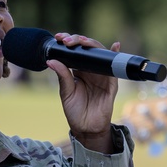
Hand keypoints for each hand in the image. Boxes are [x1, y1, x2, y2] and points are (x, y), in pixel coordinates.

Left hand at [49, 32, 118, 152]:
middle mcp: (91, 70)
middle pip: (87, 48)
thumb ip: (62, 76)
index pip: (74, 51)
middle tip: (67, 40)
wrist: (86, 128)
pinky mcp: (111, 83)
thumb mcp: (66, 92)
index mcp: (78, 70)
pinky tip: (114, 46)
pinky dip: (115, 55)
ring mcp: (102, 75)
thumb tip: (51, 60)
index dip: (68, 41)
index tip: (58, 38)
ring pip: (99, 54)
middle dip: (77, 40)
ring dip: (92, 44)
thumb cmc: (75, 111)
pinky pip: (115, 67)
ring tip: (83, 41)